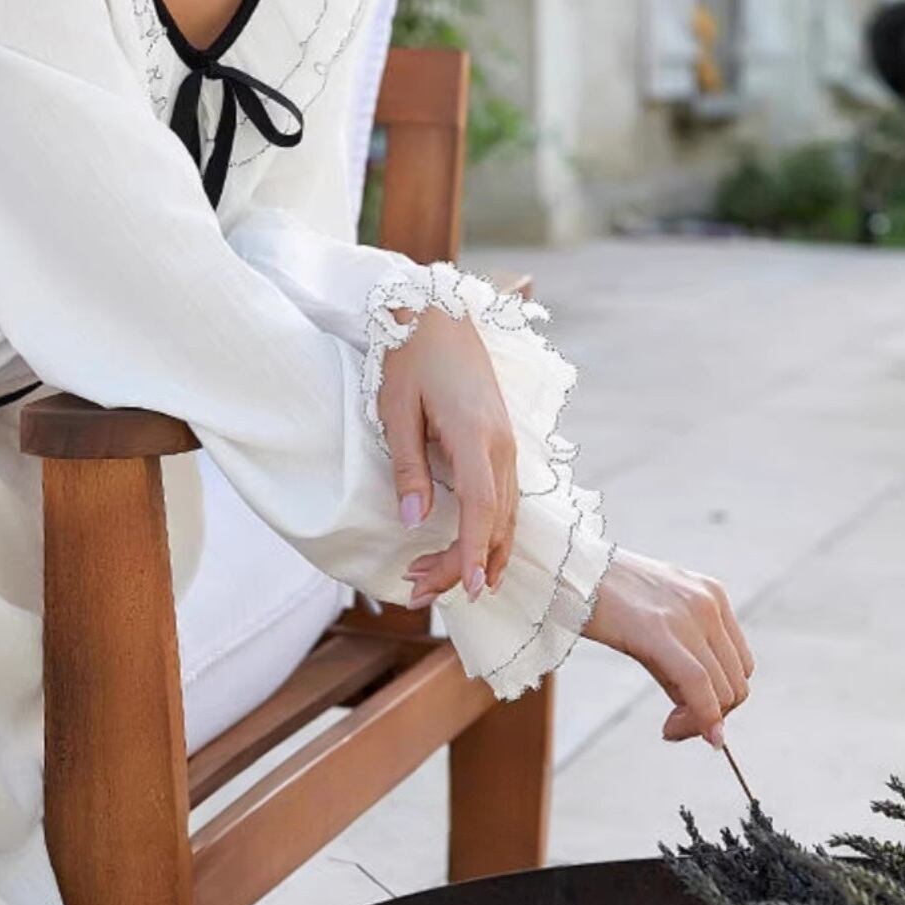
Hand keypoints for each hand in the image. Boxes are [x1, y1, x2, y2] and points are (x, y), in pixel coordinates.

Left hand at [379, 306, 517, 603]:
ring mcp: (507, 442)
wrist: (438, 311)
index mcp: (475, 434)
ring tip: (437, 581)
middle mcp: (501, 444)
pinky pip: (505, 498)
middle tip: (418, 592)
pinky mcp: (502, 441)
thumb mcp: (396, 409)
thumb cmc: (411, 354)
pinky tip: (475, 553)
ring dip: (477, 552)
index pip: (481, 507)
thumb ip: (408, 467)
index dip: (473, 551)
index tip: (467, 589)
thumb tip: (414, 521)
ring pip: (505, 514)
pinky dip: (491, 531)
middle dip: (462, 564)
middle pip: (494, 520)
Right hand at [582, 548, 754, 745]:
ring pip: (722, 690)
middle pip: (735, 682)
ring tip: (667, 724)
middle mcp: (708, 602)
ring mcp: (689, 613)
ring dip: (699, 721)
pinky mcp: (661, 629)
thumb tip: (705, 719)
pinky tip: (673, 729)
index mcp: (712, 595)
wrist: (565, 567)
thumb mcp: (656, 618)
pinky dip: (699, 717)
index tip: (690, 715)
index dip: (720, 701)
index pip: (739, 665)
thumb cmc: (603, 596)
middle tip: (674, 726)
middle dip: (711, 716)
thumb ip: (683, 657)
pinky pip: (698, 685)